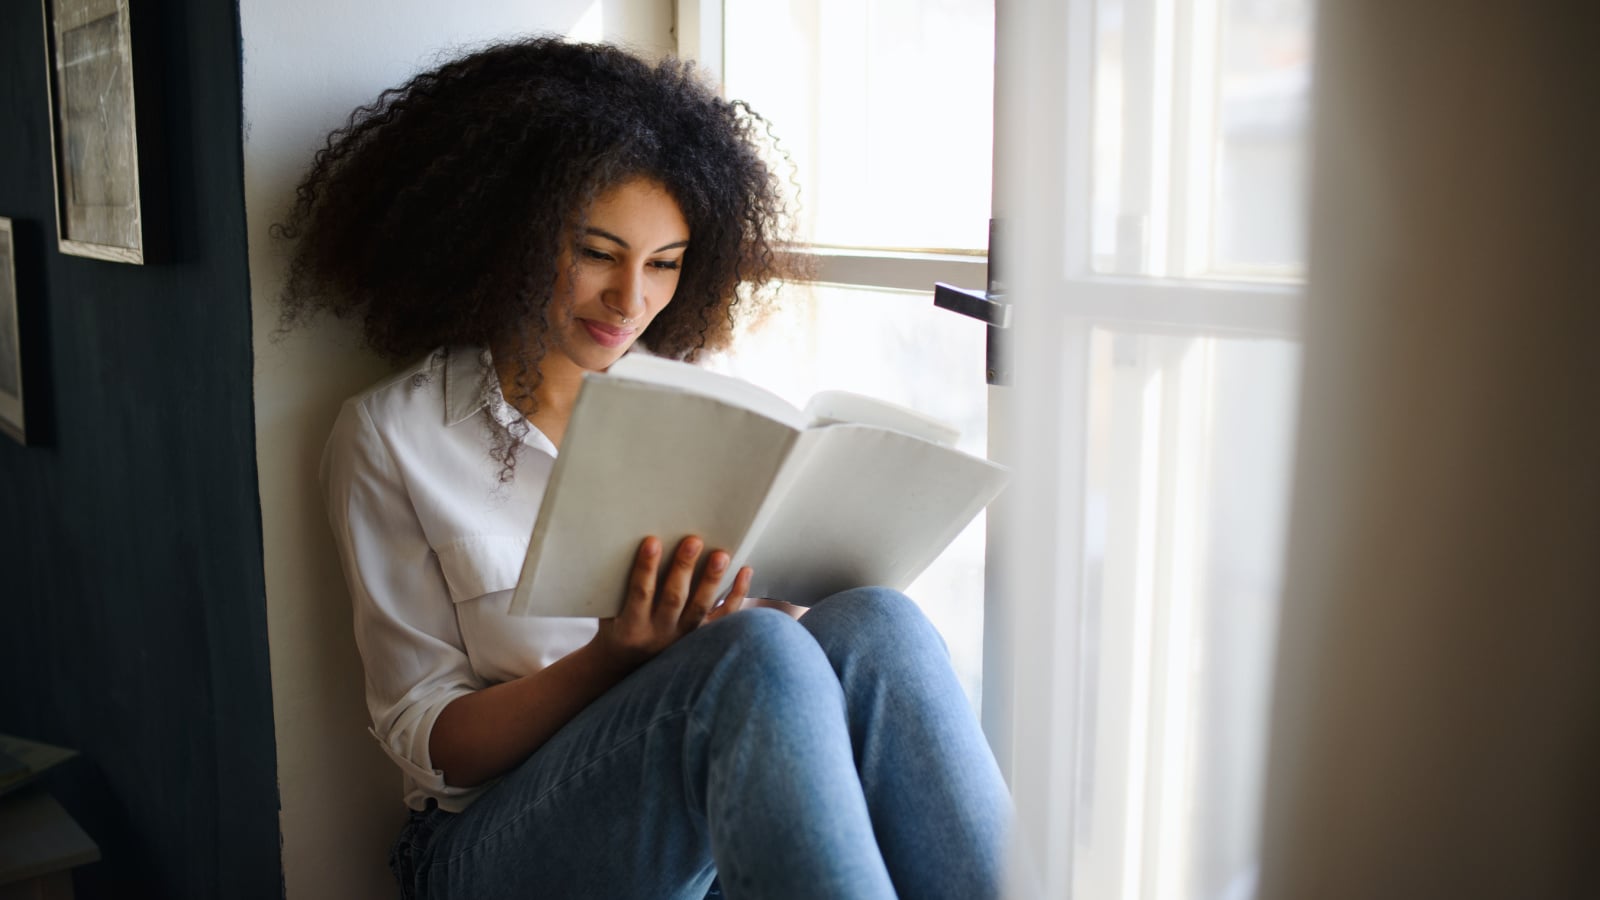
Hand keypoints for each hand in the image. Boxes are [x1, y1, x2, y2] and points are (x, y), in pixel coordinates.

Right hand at [593, 535, 751, 664]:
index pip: (640, 592)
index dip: (646, 568)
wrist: (627, 666)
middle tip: (693, 542)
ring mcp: (683, 638)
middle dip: (683, 569)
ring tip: (721, 556)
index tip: (652, 542)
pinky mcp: (701, 638)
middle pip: (674, 598)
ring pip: (700, 608)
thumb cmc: (618, 628)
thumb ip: (618, 586)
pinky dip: (736, 595)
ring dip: (711, 580)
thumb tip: (627, 544)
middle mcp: (660, 633)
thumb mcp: (607, 612)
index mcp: (632, 625)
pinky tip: (745, 571)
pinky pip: (723, 618)